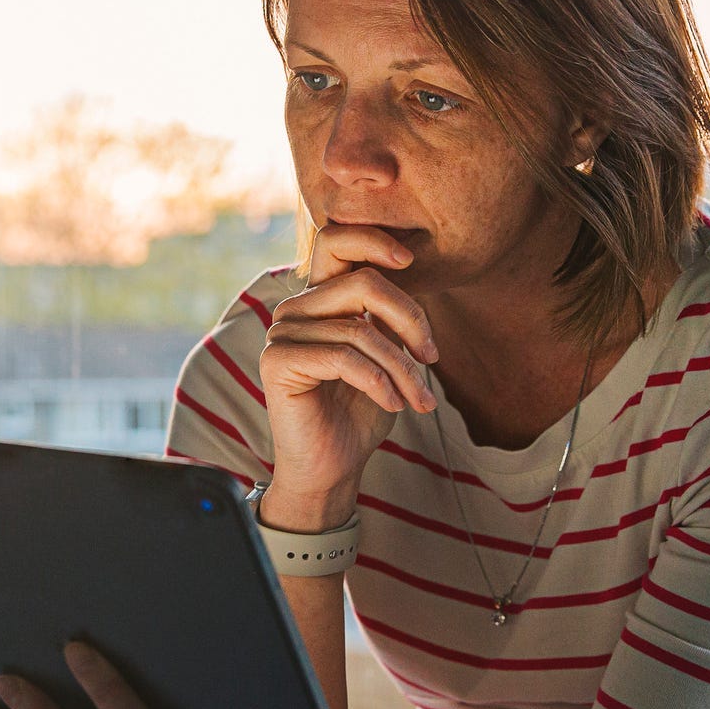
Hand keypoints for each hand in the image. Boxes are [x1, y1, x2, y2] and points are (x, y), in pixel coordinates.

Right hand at [258, 223, 441, 527]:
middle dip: (410, 320)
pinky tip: (393, 404)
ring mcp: (282, 333)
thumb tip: (411, 277)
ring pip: (361, 329)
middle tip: (432, 358)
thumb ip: (391, 316)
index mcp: (320, 298)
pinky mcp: (278, 362)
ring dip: (402, 368)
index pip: (336, 240)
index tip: (411, 261)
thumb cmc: (361, 413)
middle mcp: (296, 309)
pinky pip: (344, 358)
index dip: (373, 239)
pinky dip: (379, 382)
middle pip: (363, 283)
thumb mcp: (388, 355)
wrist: (332, 469)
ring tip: (419, 400)